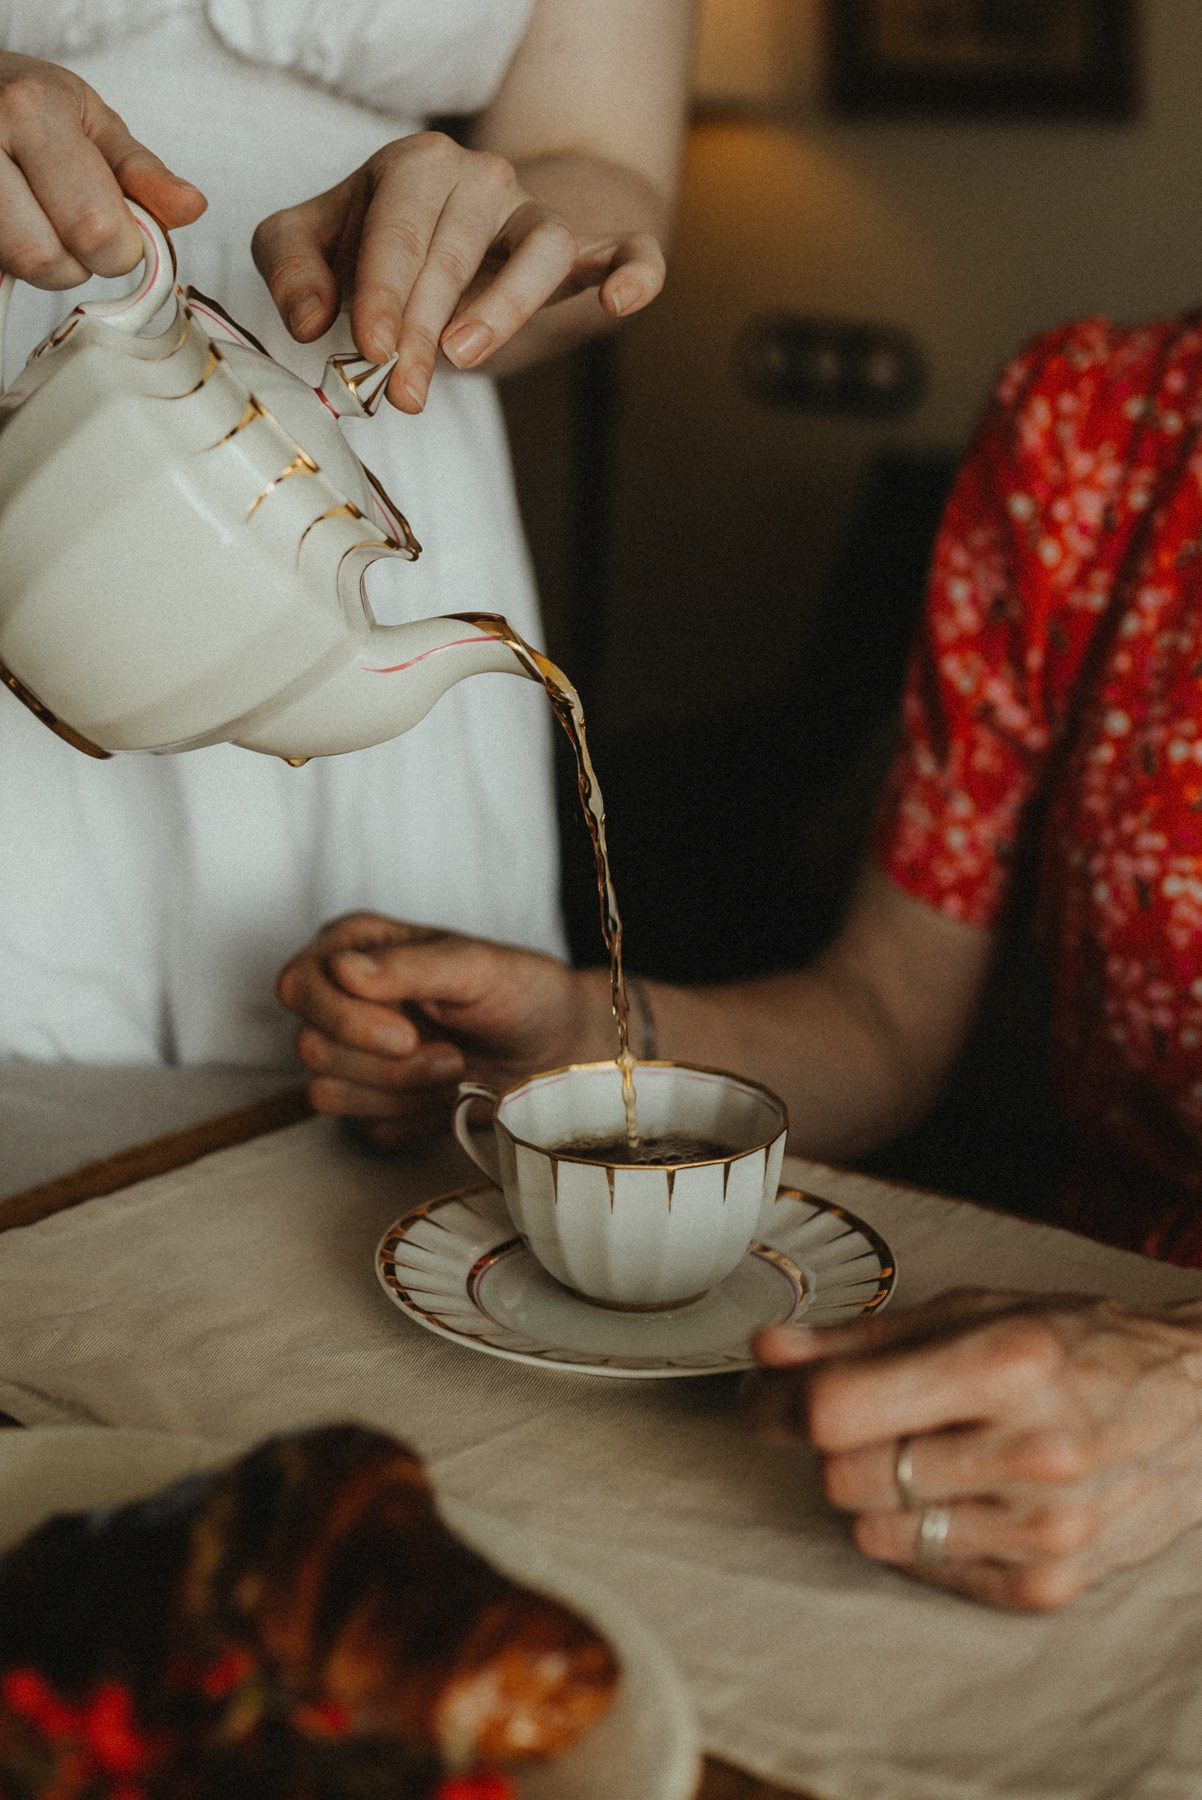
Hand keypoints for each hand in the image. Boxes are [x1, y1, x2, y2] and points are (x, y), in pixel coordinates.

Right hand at [0, 54, 204, 287]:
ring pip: (20, 267)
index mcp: (33, 111)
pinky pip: (1, 265)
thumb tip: (191, 207)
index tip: (117, 227)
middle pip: (50, 258)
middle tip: (73, 223)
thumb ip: (143, 173)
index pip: (96, 228)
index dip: (121, 247)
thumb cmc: (32, 105)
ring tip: (43, 220)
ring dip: (46, 263)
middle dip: (79, 260)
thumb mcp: (94, 122)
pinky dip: (18, 258)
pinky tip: (19, 224)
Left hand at [251, 133, 664, 411]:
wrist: (466, 233)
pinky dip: (631, 269)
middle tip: (403, 393)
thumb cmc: (381, 244)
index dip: (383, 292)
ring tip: (465, 354)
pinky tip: (620, 299)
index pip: (397, 230)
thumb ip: (291, 267)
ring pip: (540, 247)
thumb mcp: (314, 241)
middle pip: (456, 249)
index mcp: (413, 168)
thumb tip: (310, 323)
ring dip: (505, 303)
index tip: (371, 351)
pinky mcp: (589, 249)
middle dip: (425, 326)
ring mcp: (538, 212)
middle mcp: (481, 177)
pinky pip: (624, 250)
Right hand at [276, 913, 609, 1148]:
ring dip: (400, 1090)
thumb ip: (409, 966)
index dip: (343, 1018)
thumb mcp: (476, 967)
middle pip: (310, 1046)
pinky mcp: (368, 1103)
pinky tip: (447, 1096)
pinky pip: (359, 1128)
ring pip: (327, 1092)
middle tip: (451, 1053)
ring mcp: (350, 1054)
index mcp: (354, 949)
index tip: (407, 1034)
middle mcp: (340, 999)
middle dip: (386, 1062)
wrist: (557, 1050)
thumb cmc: (521, 992)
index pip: (298, 985)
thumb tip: (340, 969)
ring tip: (455, 1067)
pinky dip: (409, 1118)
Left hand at [745, 1287, 1201, 1610]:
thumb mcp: (972, 1311)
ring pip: (874, 1531)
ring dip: (878, 1491)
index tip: (765, 1395)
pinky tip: (962, 1490)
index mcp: (1005, 1364)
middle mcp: (1031, 1451)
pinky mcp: (1051, 1584)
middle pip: (846, 1476)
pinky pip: (924, 1570)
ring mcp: (1045, 1528)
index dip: (780, 1404)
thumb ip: (860, 1338)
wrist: (1196, 1407)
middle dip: (834, 1445)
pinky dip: (922, 1533)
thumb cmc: (1079, 1346)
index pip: (839, 1410)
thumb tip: (768, 1352)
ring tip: (928, 1450)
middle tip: (864, 1417)